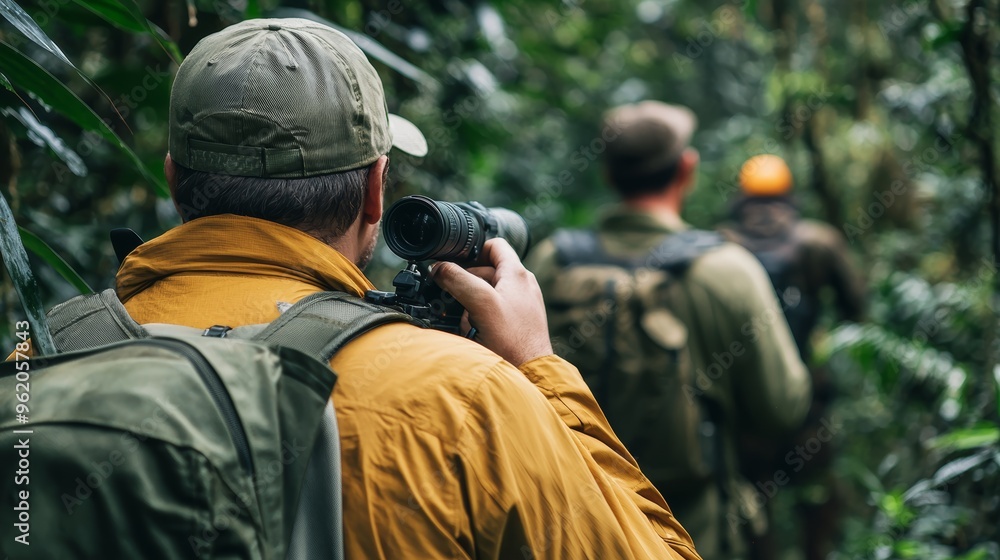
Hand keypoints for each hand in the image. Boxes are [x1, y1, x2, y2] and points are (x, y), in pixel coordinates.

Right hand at [431, 239, 553, 366]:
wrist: (530, 374)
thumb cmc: (513, 341)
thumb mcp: (481, 303)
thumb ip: (459, 280)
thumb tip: (439, 268)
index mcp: (517, 273)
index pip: (494, 245)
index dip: (472, 250)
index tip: (455, 262)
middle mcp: (522, 285)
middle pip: (485, 271)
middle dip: (466, 283)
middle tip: (454, 297)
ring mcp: (521, 304)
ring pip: (486, 294)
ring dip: (471, 304)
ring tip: (467, 321)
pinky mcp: (517, 322)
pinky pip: (491, 312)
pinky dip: (479, 318)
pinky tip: (475, 332)